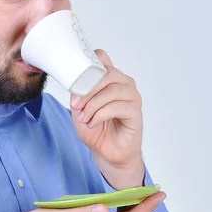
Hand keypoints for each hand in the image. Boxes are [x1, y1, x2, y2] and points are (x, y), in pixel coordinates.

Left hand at [70, 50, 144, 189]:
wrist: (106, 152)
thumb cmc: (95, 128)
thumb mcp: (79, 106)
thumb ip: (79, 89)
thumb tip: (75, 78)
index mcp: (110, 78)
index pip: (102, 59)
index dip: (89, 64)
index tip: (76, 79)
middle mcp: (124, 83)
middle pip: (107, 74)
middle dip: (88, 90)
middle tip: (76, 105)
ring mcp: (132, 97)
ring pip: (112, 91)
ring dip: (93, 105)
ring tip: (84, 117)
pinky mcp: (136, 112)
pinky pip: (118, 107)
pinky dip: (101, 115)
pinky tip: (93, 123)